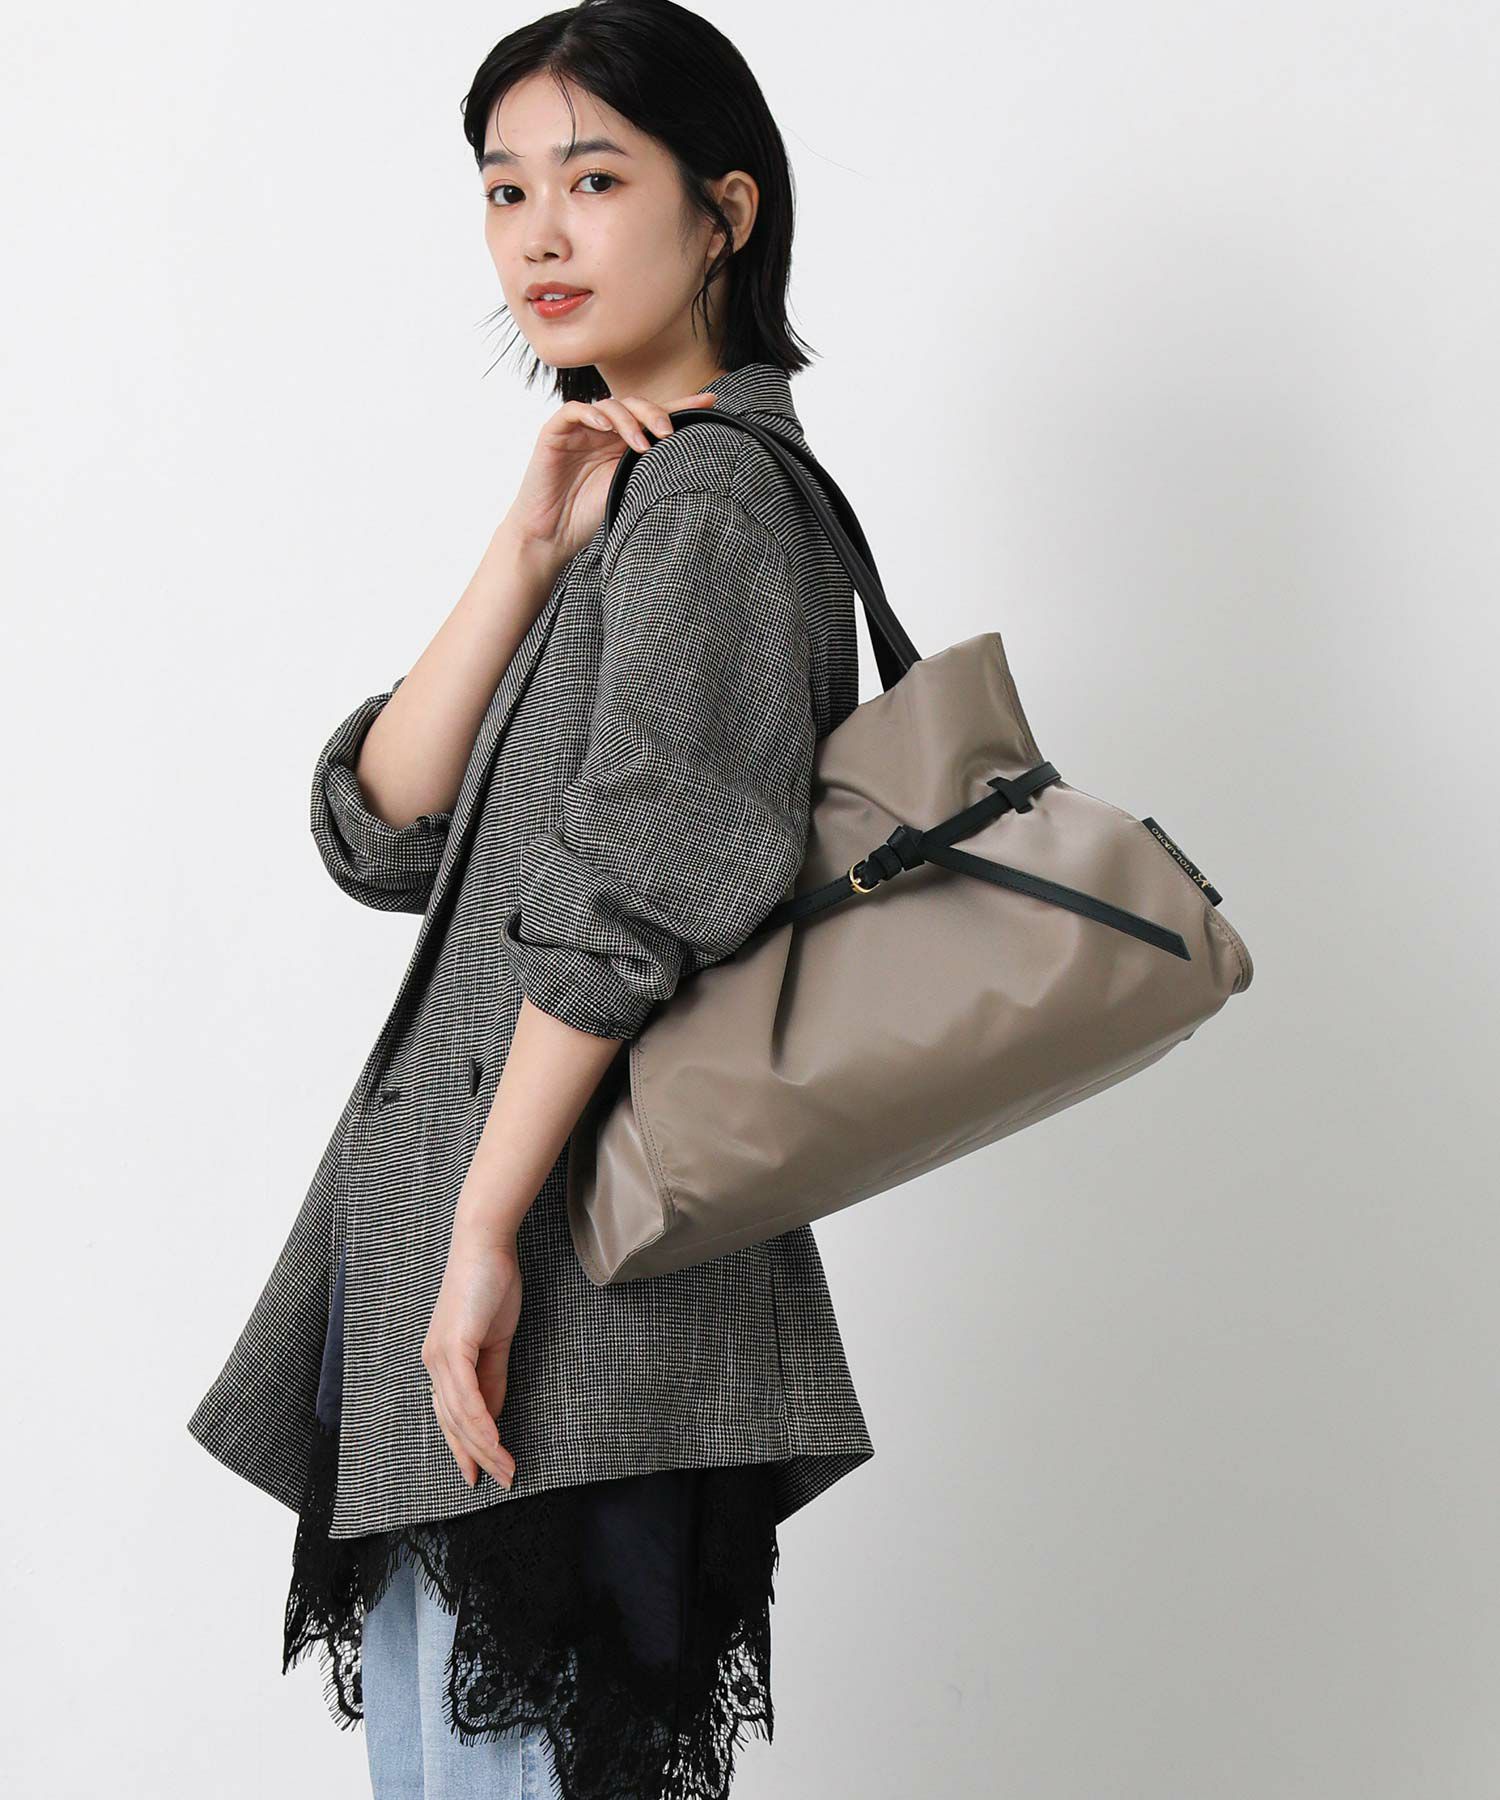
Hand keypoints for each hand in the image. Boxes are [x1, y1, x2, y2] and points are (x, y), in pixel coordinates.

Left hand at [421, 1227, 522, 1489]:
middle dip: (475, 1456)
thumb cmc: (491, 1285)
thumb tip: (493, 1414)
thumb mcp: (496, 1339)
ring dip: (485, 1446)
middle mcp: (434, 1363)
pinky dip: (482, 1422)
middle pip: (451, 1422)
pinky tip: (496, 1441)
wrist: (485, 1246)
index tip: (479, 1472)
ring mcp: (440, 1356)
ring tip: (507, 1468)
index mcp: (442, 1361)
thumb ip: (492, 1377)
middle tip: (498, 1481)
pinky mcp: (452, 1347)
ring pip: (460, 1416)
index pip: (450, 1415)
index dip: (464, 1446)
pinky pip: (466, 1396)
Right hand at [498, 388, 720, 571]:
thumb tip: (690, 456)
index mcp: (623, 443)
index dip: (681, 408)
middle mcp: (603, 431)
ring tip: (641, 443)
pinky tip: (606, 428)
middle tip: (669, 432)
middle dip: (655, 413)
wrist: (550, 536)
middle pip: (635, 405)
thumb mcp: (631, 490)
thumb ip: (651, 468)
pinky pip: (574, 411)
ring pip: (609, 405)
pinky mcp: (554, 433)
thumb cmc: (588, 517)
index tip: (711, 404)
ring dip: (628, 420)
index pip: (655, 418)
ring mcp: (579, 429)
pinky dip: (592, 414)